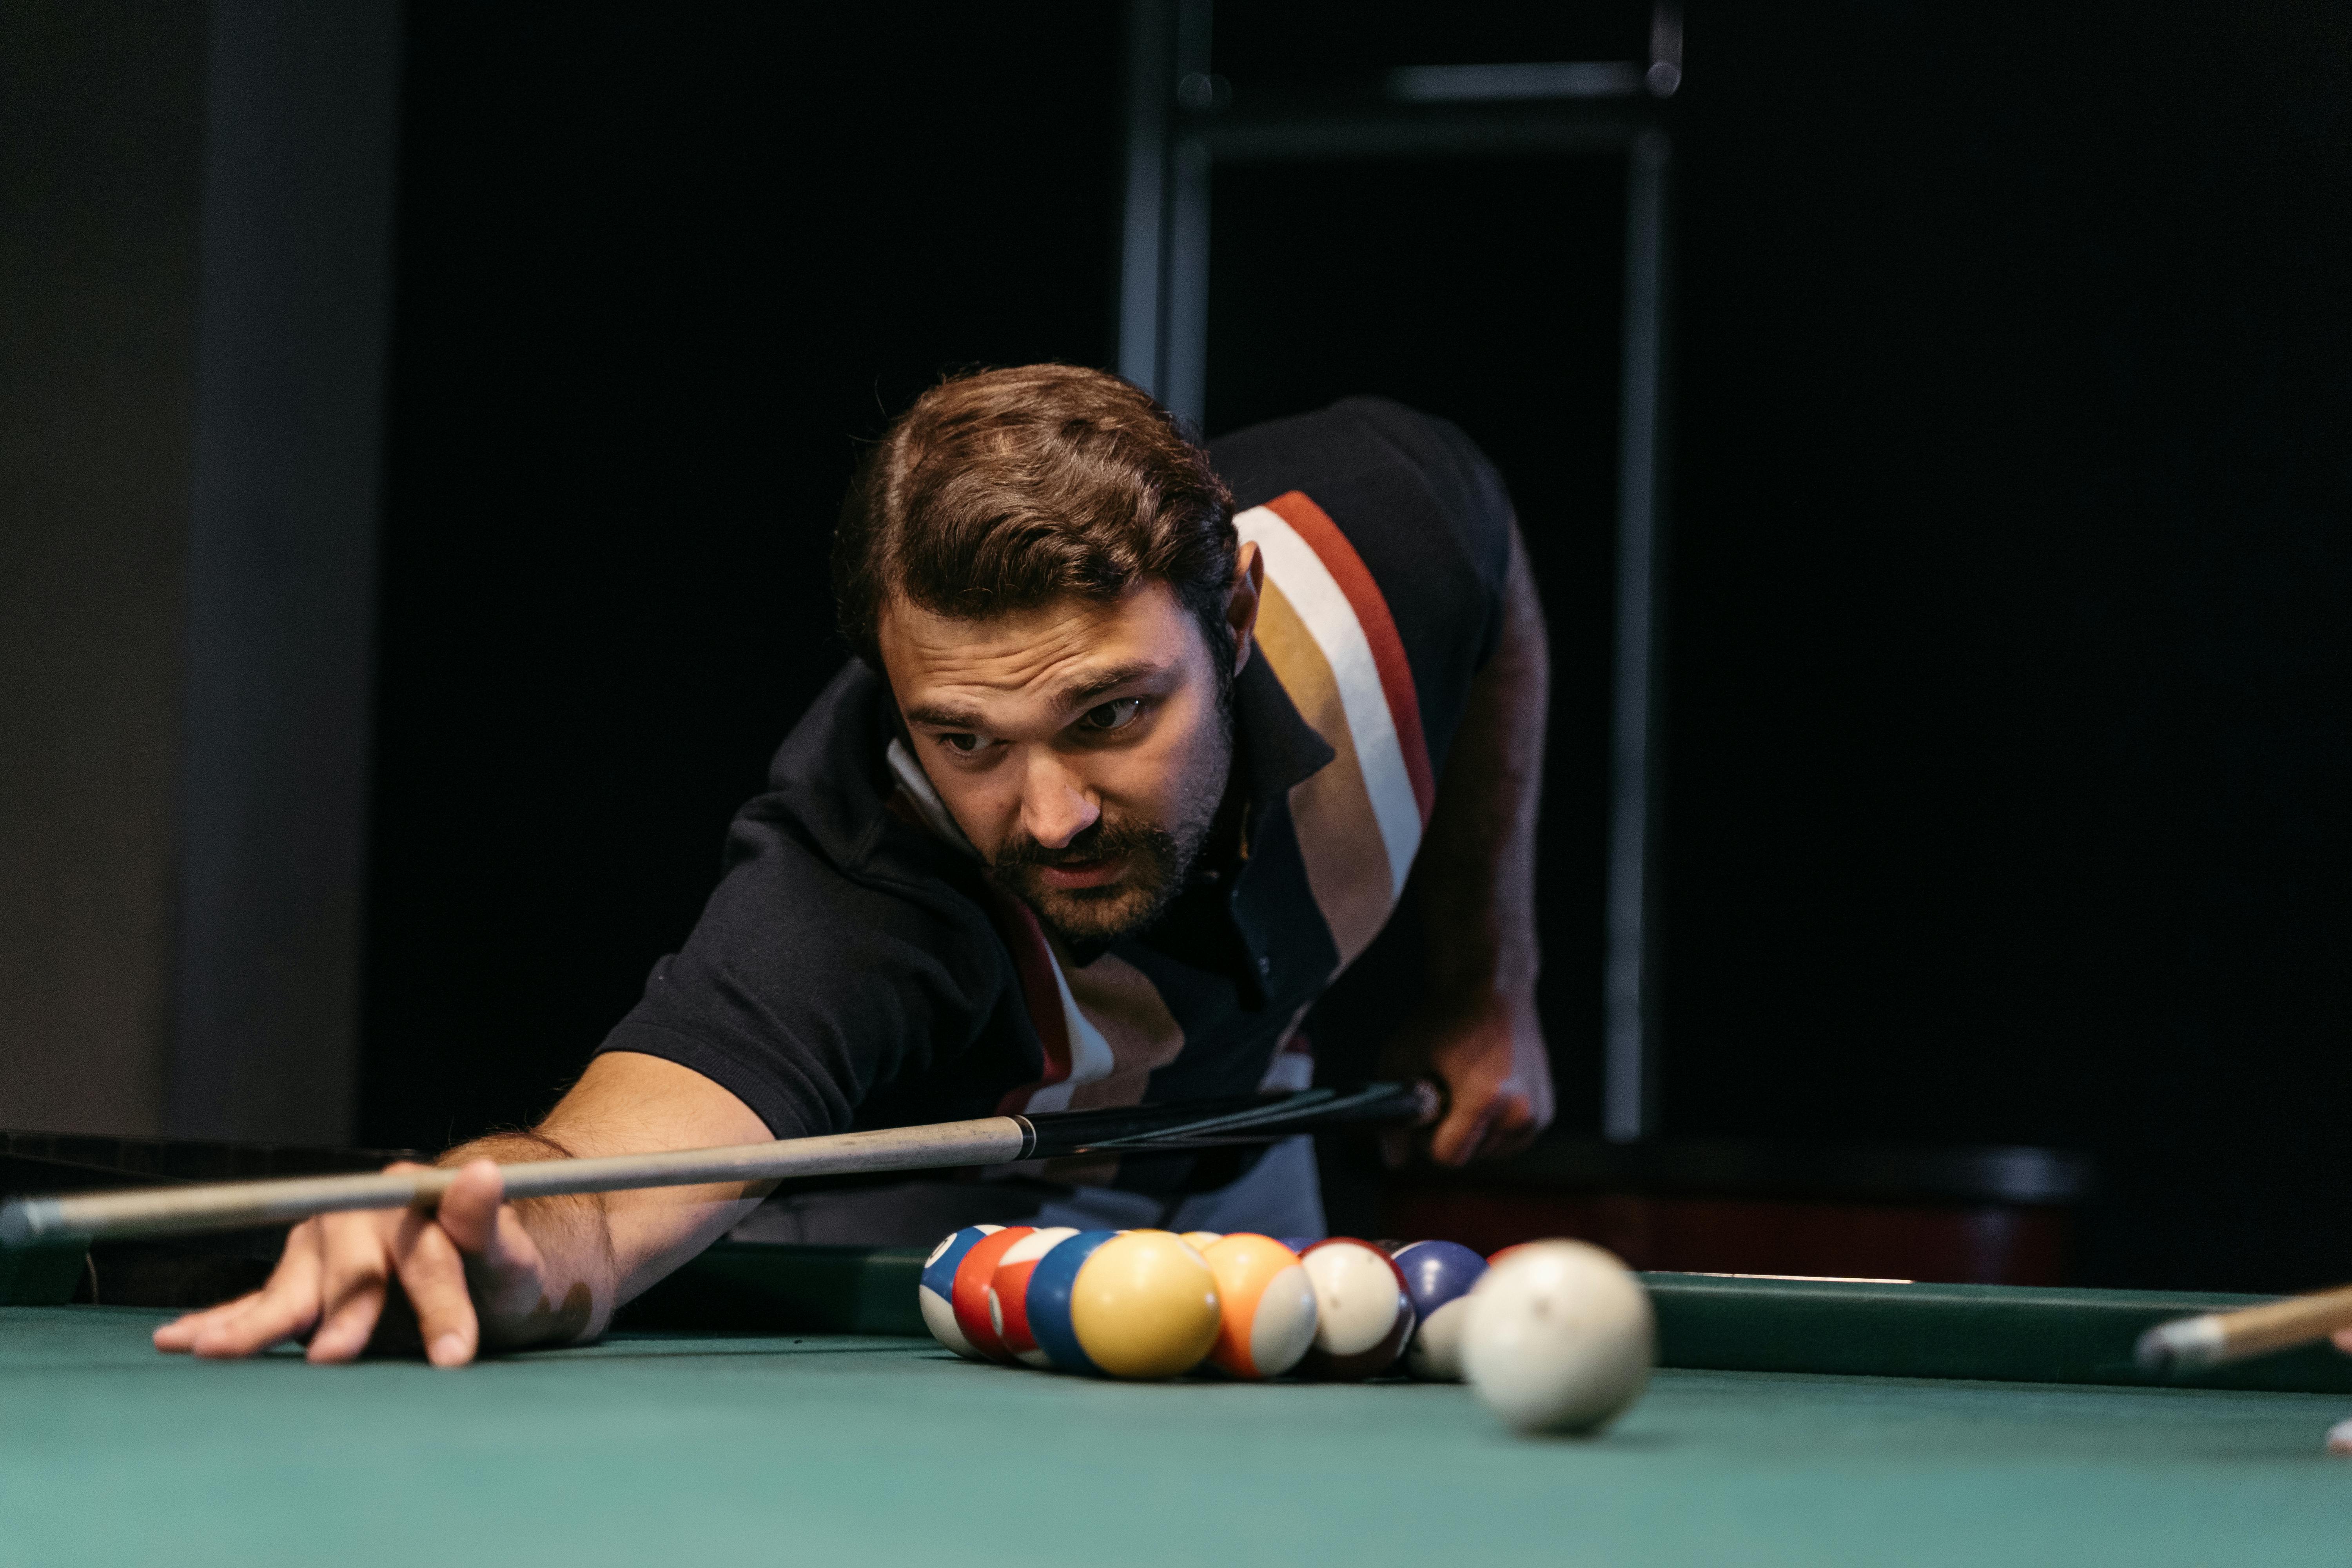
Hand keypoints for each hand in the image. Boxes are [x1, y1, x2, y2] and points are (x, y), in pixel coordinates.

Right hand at [150, 1159, 565, 1366]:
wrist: (479, 1280)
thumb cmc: (498, 1277)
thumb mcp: (510, 1261)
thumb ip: (489, 1226)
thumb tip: (483, 1172)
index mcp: (412, 1206)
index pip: (426, 1259)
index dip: (440, 1307)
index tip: (453, 1355)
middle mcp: (357, 1220)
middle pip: (351, 1274)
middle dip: (344, 1315)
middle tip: (336, 1357)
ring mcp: (318, 1252)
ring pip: (291, 1291)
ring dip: (253, 1323)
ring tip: (216, 1351)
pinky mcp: (296, 1283)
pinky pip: (253, 1305)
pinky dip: (215, 1323)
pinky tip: (176, 1340)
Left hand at [1383, 992, 1554, 1166]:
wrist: (1492, 987)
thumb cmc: (1443, 1019)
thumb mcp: (1402, 1059)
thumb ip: (1395, 1116)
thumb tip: (1393, 1161)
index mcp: (1486, 1099)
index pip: (1448, 1155)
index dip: (1426, 1138)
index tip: (1424, 1109)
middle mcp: (1520, 1112)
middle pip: (1469, 1155)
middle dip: (1449, 1132)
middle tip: (1444, 1089)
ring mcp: (1537, 1113)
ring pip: (1489, 1150)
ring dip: (1471, 1129)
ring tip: (1466, 1084)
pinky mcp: (1546, 1111)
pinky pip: (1509, 1139)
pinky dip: (1492, 1125)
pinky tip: (1485, 1090)